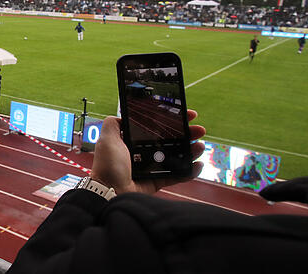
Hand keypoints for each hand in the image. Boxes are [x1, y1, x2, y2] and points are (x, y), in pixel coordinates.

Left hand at [90, 110, 205, 195]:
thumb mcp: (107, 139)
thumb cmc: (108, 165)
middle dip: (187, 134)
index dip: (171, 121)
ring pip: (176, 157)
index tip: (186, 115)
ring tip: (200, 146)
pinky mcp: (156, 182)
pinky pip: (176, 176)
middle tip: (199, 130)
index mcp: (133, 142)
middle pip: (170, 141)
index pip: (156, 128)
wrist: (109, 191)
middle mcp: (142, 154)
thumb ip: (112, 124)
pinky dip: (189, 171)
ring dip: (191, 151)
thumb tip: (121, 115)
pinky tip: (198, 165)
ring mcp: (150, 168)